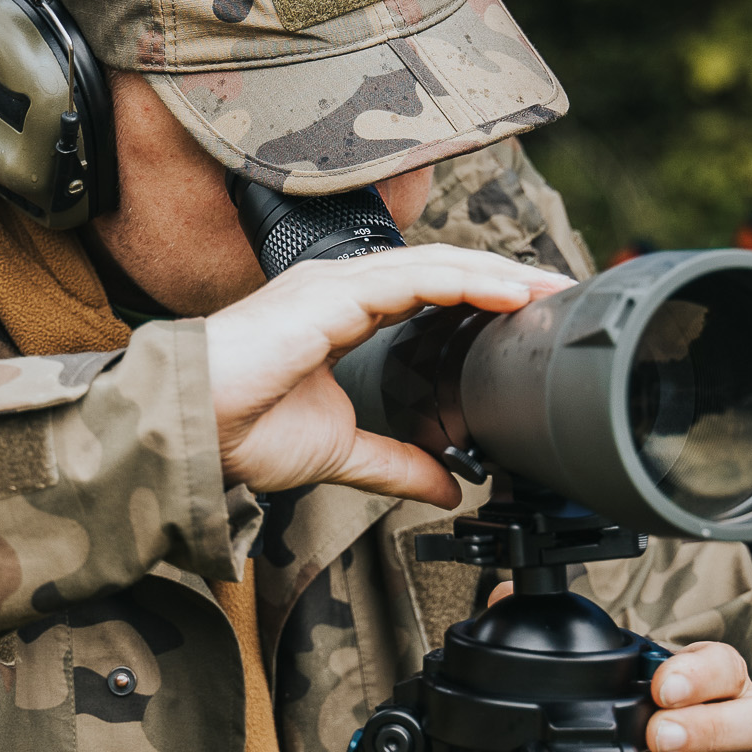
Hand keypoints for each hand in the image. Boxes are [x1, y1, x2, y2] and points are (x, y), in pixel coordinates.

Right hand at [203, 245, 569, 504]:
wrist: (192, 431)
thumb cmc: (241, 432)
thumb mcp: (343, 453)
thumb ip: (397, 463)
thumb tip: (448, 487)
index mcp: (342, 314)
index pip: (428, 291)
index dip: (481, 297)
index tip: (530, 316)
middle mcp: (343, 288)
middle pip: (443, 269)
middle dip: (505, 279)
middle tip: (560, 294)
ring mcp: (338, 284)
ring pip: (437, 264)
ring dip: (499, 275)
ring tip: (548, 288)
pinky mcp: (334, 293)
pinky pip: (415, 278)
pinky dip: (468, 282)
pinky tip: (509, 293)